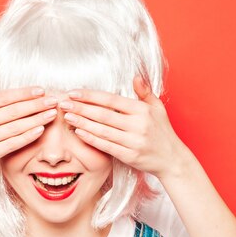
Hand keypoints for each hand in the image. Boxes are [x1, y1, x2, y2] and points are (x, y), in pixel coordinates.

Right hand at [0, 68, 57, 188]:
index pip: (2, 97)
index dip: (23, 93)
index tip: (40, 89)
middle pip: (13, 110)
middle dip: (36, 104)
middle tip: (54, 100)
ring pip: (15, 126)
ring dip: (36, 119)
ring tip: (52, 113)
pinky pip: (11, 144)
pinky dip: (27, 136)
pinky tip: (40, 130)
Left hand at [59, 76, 188, 177]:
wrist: (172, 159)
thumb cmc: (162, 132)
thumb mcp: (158, 108)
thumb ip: (145, 92)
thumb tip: (135, 77)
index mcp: (142, 110)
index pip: (111, 100)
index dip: (91, 96)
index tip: (74, 92)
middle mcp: (138, 125)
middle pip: (103, 114)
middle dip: (81, 108)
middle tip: (63, 103)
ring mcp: (133, 141)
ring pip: (102, 130)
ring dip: (82, 123)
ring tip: (67, 116)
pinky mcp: (129, 156)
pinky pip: (106, 146)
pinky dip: (91, 139)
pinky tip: (79, 133)